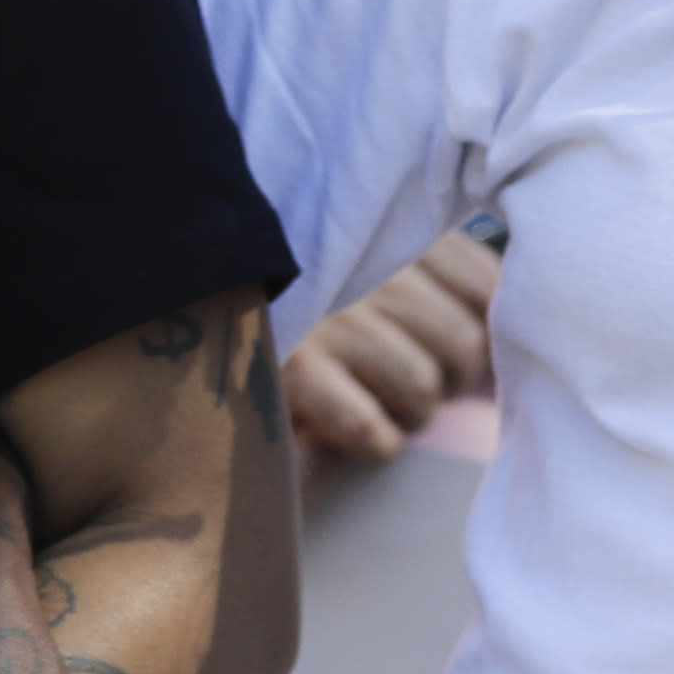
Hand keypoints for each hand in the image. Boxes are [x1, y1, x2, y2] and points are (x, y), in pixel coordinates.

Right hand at [284, 231, 498, 461]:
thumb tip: (489, 328)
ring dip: (409, 413)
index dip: (483, 328)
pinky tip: (351, 429)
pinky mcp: (293, 370)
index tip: (456, 343)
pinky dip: (372, 441)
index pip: (487, 287)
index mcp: (394, 231)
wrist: (184, 285)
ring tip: (379, 403)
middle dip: (446, 379)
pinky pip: (370, 429)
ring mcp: (335, 319)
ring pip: (422, 391)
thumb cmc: (292, 276)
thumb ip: (426, 266)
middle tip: (411, 381)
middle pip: (464, 348)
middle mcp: (373, 270)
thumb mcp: (363, 244)